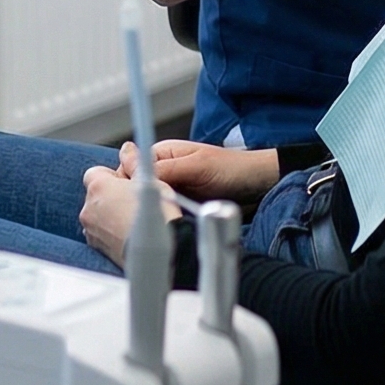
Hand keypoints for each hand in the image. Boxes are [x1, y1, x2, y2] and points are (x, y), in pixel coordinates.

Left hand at [80, 162, 177, 268]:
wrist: (157, 256)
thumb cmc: (155, 215)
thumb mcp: (149, 179)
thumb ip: (134, 162)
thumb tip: (127, 149)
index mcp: (98, 187)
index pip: (95, 172)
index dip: (113, 175)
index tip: (129, 181)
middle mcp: (88, 209)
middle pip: (96, 194)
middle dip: (112, 195)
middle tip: (135, 200)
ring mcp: (91, 232)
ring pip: (99, 215)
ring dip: (112, 214)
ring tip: (135, 219)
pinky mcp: (97, 250)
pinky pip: (102, 234)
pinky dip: (112, 232)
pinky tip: (131, 234)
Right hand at [118, 138, 279, 210]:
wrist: (257, 186)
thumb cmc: (232, 168)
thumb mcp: (197, 166)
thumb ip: (165, 168)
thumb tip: (131, 165)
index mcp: (162, 154)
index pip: (128, 169)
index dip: (127, 186)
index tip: (132, 201)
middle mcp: (163, 170)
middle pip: (135, 189)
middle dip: (137, 202)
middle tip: (149, 214)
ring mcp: (171, 189)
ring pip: (147, 204)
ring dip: (150, 213)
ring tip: (157, 224)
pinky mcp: (179, 206)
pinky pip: (161, 214)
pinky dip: (161, 221)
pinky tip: (163, 230)